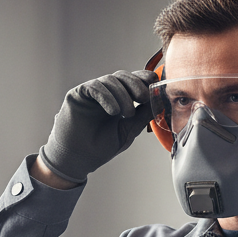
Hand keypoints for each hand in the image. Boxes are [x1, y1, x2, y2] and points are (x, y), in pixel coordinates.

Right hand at [39, 70, 155, 182]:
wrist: (78, 160)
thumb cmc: (100, 148)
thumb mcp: (128, 131)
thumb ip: (142, 117)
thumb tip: (159, 102)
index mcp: (118, 99)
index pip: (133, 82)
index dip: (144, 80)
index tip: (154, 86)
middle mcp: (105, 93)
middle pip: (123, 76)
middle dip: (136, 84)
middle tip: (143, 98)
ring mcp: (91, 92)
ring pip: (110, 80)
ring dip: (123, 95)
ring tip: (127, 114)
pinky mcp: (78, 94)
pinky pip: (95, 87)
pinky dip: (106, 96)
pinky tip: (113, 111)